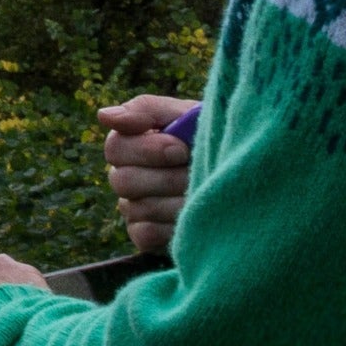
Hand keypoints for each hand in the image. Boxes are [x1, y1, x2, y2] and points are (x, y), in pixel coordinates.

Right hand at [98, 96, 195, 252]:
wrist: (242, 176)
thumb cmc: (209, 138)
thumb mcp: (186, 115)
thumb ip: (147, 110)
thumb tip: (103, 115)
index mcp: (129, 142)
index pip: (115, 147)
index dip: (148, 150)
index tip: (182, 150)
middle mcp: (124, 175)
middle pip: (123, 181)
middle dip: (167, 177)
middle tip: (195, 174)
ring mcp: (132, 207)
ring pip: (139, 208)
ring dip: (177, 201)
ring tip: (205, 194)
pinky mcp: (144, 235)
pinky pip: (145, 235)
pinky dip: (173, 226)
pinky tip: (195, 215)